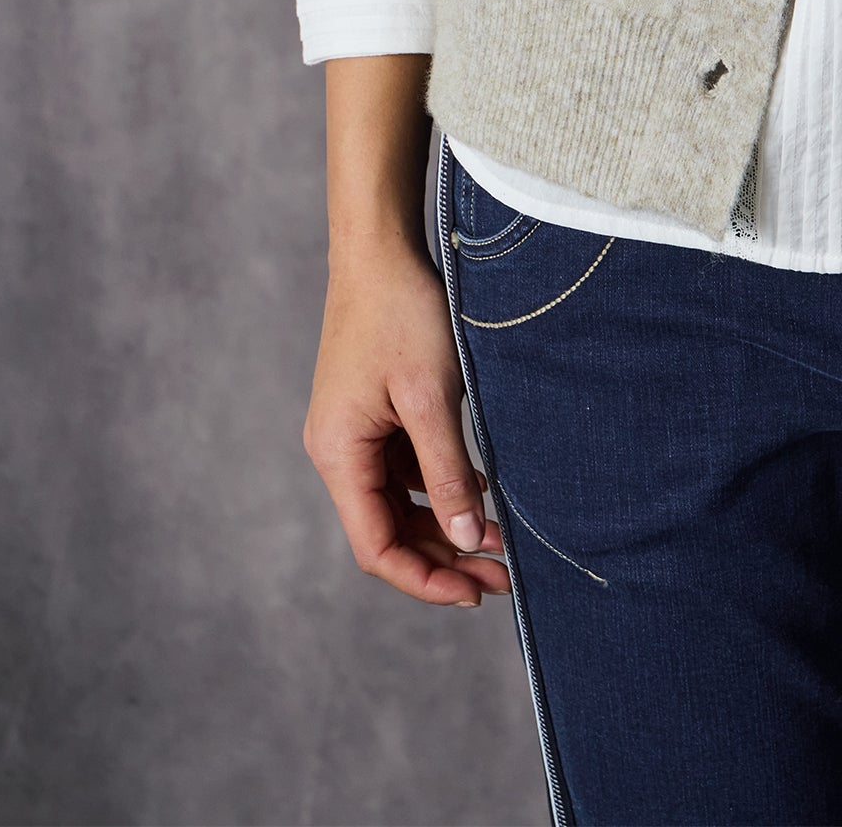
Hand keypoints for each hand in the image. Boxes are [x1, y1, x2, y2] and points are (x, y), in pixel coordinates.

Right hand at [304, 232, 510, 606]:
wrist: (381, 247)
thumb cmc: (403, 313)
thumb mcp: (432, 398)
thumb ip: (448, 474)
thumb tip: (470, 542)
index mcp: (339, 455)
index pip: (376, 546)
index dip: (425, 579)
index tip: (475, 594)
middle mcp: (339, 451)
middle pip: (388, 530)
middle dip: (444, 556)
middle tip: (502, 577)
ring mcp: (354, 431)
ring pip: (399, 501)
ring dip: (447, 522)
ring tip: (502, 541)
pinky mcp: (373, 412)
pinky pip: (404, 467)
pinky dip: (440, 484)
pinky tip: (483, 486)